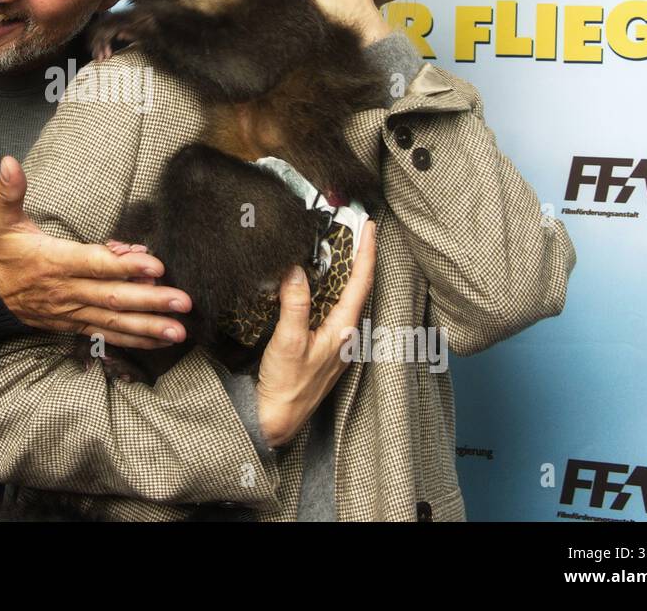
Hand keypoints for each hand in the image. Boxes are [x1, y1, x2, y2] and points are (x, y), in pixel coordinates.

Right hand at [0, 156, 190, 348]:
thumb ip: (9, 191)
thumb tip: (9, 162)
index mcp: (53, 262)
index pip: (94, 264)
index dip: (125, 265)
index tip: (155, 265)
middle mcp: (66, 291)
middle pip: (113, 297)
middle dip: (151, 301)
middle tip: (183, 301)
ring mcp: (71, 311)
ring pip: (114, 321)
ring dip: (148, 327)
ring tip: (179, 331)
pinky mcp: (72, 323)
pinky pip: (105, 333)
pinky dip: (132, 340)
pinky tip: (157, 342)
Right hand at [255, 219, 376, 446]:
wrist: (277, 420)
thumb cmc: (287, 386)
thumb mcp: (289, 340)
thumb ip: (295, 303)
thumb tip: (296, 269)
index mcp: (344, 330)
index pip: (361, 282)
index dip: (366, 252)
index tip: (369, 226)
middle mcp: (345, 334)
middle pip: (357, 287)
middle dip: (358, 256)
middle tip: (354, 227)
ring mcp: (335, 341)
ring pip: (344, 297)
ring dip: (343, 271)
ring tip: (338, 246)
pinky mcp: (321, 345)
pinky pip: (330, 308)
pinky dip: (327, 289)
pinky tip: (316, 282)